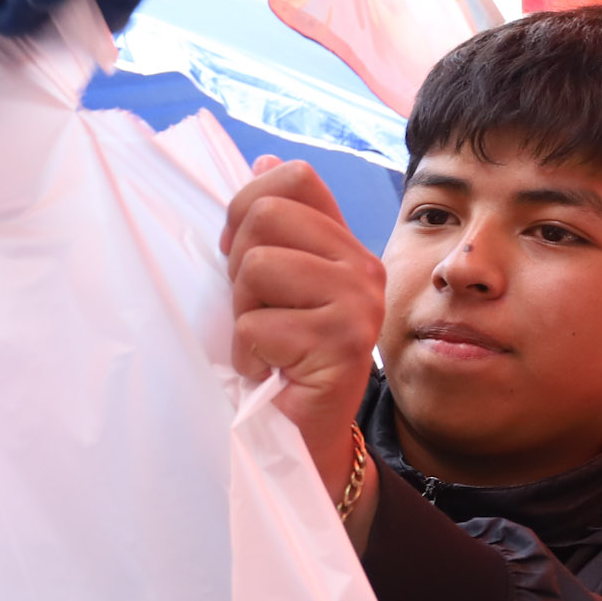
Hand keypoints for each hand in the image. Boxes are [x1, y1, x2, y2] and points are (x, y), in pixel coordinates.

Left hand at [222, 156, 384, 507]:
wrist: (305, 439)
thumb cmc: (281, 363)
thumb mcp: (274, 288)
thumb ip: (274, 232)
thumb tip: (263, 161)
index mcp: (344, 246)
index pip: (295, 178)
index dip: (247, 207)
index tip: (238, 255)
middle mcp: (362, 267)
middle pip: (264, 217)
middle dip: (239, 269)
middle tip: (258, 314)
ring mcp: (358, 303)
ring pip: (257, 267)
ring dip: (244, 315)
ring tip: (267, 344)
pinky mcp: (342, 342)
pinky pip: (256, 324)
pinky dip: (249, 355)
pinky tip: (273, 373)